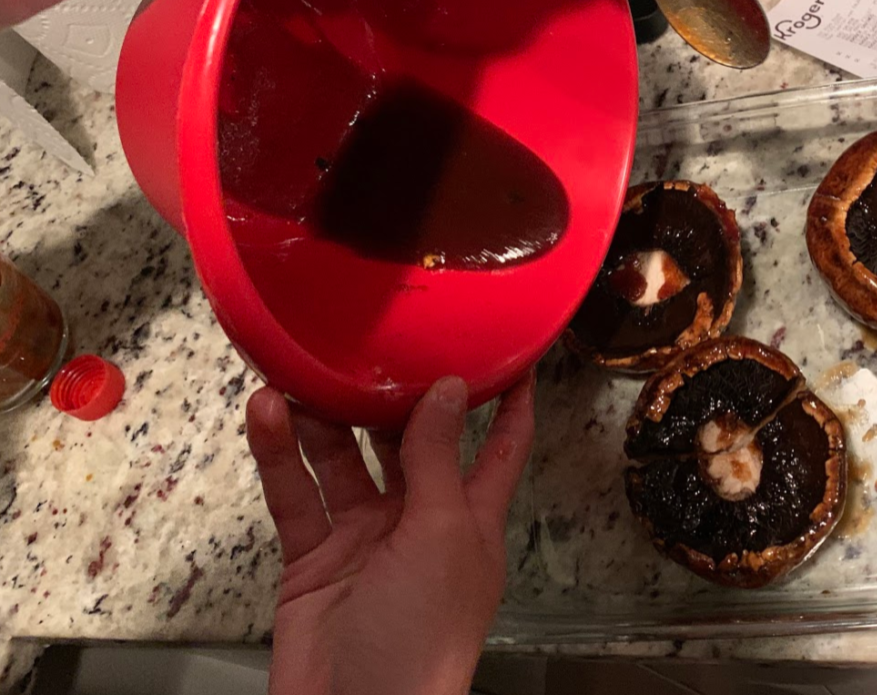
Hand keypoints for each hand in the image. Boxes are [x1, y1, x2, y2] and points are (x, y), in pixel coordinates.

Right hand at [245, 374, 535, 694]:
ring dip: (323, 416)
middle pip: (409, 443)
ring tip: (302, 363)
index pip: (500, 445)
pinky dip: (280, 454)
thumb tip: (451, 387)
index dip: (509, 399)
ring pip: (344, 461)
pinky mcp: (314, 560)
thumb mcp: (443, 534)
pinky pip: (297, 496)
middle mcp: (421, 522)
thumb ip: (439, 458)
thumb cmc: (423, 637)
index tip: (512, 347)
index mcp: (472, 518)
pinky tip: (266, 410)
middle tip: (371, 336)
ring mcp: (366, 540)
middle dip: (391, 395)